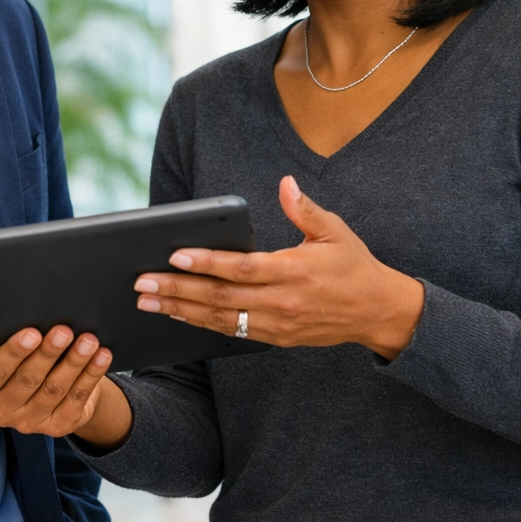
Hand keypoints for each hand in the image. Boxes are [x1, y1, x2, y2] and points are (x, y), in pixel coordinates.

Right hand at [0, 325, 129, 442]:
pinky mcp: (59, 427)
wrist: (50, 396)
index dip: (13, 352)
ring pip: (55, 389)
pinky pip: (77, 398)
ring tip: (88, 340)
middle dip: (48, 353)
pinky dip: (91, 375)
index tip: (31, 332)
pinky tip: (101, 356)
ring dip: (74, 362)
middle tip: (64, 331)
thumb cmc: (21, 365)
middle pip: (27, 380)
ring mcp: (32, 423)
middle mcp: (3, 412)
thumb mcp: (3, 357)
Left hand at [133, 176, 424, 358]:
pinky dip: (201, 323)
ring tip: (147, 301)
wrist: (379, 312)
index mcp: (296, 270)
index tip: (174, 256)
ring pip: (221, 319)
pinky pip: (232, 332)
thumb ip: (305, 209)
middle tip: (141, 283)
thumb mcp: (335, 231)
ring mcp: (278, 324)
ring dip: (181, 310)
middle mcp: (284, 301)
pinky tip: (177, 314)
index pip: (242, 268)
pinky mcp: (276, 338)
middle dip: (177, 290)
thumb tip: (285, 183)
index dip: (207, 262)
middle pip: (221, 297)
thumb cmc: (354, 266)